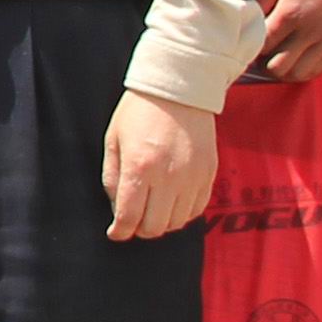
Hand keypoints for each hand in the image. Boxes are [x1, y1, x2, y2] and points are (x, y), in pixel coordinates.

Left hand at [102, 90, 221, 243]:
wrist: (178, 88)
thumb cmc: (139, 112)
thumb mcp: (113, 141)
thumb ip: (112, 178)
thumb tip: (117, 210)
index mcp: (140, 167)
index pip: (129, 217)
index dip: (120, 231)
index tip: (116, 232)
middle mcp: (168, 176)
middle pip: (154, 226)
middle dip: (140, 229)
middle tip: (133, 221)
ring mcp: (192, 176)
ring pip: (177, 222)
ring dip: (162, 222)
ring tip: (153, 209)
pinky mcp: (208, 173)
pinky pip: (197, 209)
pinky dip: (183, 213)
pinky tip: (172, 202)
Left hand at [251, 0, 321, 82]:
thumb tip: (244, 18)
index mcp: (290, 14)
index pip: (262, 46)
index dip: (251, 48)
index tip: (250, 43)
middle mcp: (309, 32)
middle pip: (277, 68)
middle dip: (264, 64)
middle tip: (262, 55)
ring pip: (297, 74)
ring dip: (283, 71)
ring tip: (279, 59)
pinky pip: (317, 70)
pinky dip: (302, 70)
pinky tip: (296, 60)